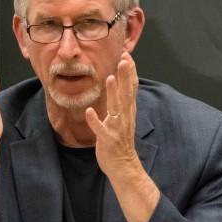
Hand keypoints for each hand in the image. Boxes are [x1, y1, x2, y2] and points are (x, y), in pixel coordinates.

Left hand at [84, 51, 140, 175]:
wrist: (123, 166)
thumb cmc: (120, 141)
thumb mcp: (123, 118)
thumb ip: (122, 102)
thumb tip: (121, 84)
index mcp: (128, 112)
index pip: (131, 88)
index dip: (130, 72)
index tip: (126, 55)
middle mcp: (124, 117)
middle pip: (126, 93)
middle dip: (125, 76)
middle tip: (124, 58)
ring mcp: (117, 129)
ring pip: (115, 108)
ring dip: (113, 93)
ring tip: (109, 78)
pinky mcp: (107, 140)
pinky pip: (101, 130)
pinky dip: (96, 121)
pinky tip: (89, 112)